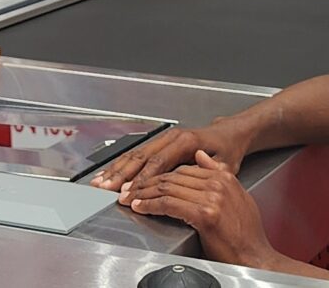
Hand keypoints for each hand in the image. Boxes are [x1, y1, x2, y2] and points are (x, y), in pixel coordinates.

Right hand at [89, 120, 251, 192]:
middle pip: (140, 157)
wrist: (229, 134)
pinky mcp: (159, 144)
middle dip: (120, 175)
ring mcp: (164, 139)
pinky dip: (121, 165)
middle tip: (105, 189)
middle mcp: (171, 138)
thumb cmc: (228, 150)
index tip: (130, 194)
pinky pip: (137, 154)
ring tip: (100, 182)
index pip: (158, 163)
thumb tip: (199, 181)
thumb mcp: (226, 163)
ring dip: (116, 169)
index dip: (142, 180)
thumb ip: (212, 172)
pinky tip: (110, 174)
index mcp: (185, 142)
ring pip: (135, 155)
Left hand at [119, 152, 278, 267]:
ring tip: (130, 198)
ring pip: (168, 188)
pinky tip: (141, 207)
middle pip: (173, 176)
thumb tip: (200, 157)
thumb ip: (217, 175)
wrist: (256, 258)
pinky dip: (150, 205)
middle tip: (130, 189)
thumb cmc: (247, 235)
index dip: (161, 174)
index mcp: (225, 177)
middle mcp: (218, 183)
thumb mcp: (238, 196)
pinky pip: (169, 205)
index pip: (184, 169)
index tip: (146, 181)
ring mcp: (212, 198)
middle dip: (147, 182)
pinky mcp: (205, 214)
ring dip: (144, 193)